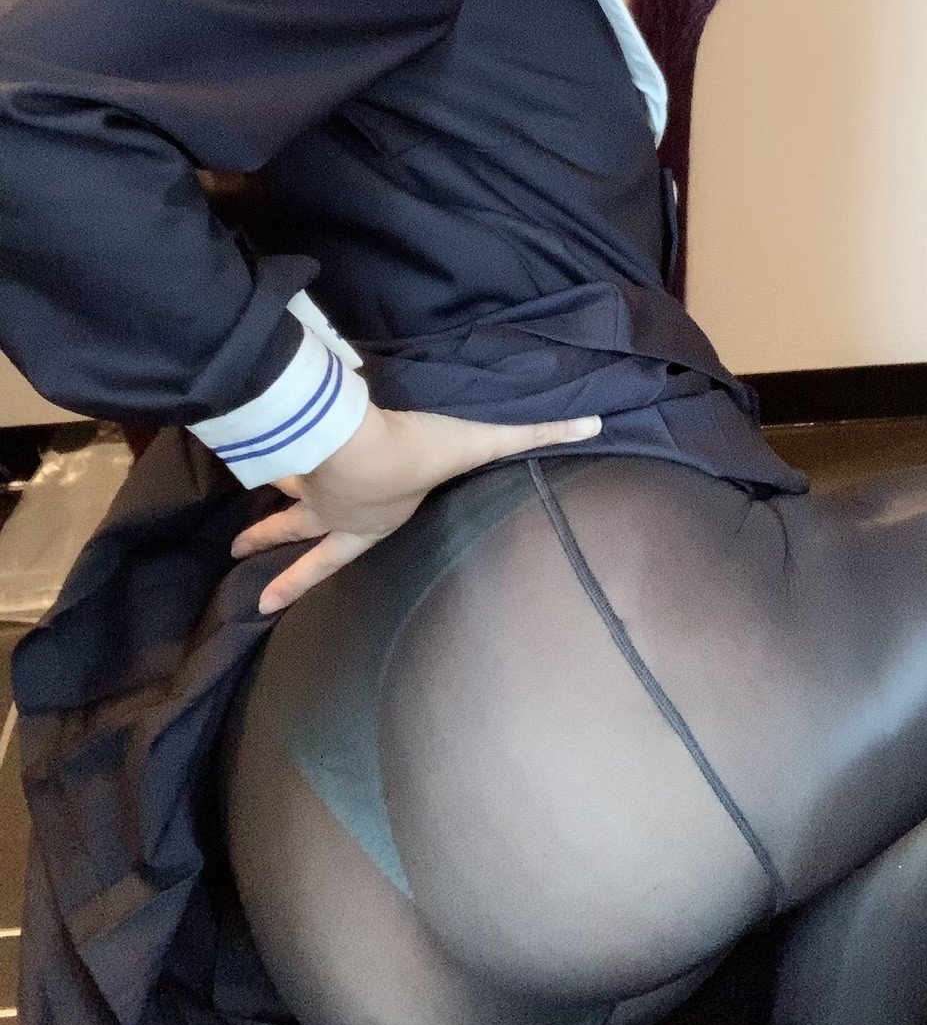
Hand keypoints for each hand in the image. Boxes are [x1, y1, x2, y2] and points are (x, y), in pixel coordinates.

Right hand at [229, 399, 602, 614]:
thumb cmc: (416, 453)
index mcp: (370, 522)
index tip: (263, 600)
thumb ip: (536, 432)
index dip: (300, 578)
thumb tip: (595, 424)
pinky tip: (247, 440)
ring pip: (281, 495)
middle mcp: (334, 510)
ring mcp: (308, 481)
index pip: (332, 558)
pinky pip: (276, 448)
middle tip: (236, 561)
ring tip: (233, 526)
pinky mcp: (293, 447)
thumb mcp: (481, 442)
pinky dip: (259, 447)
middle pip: (296, 535)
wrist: (355, 439)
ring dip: (261, 508)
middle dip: (269, 547)